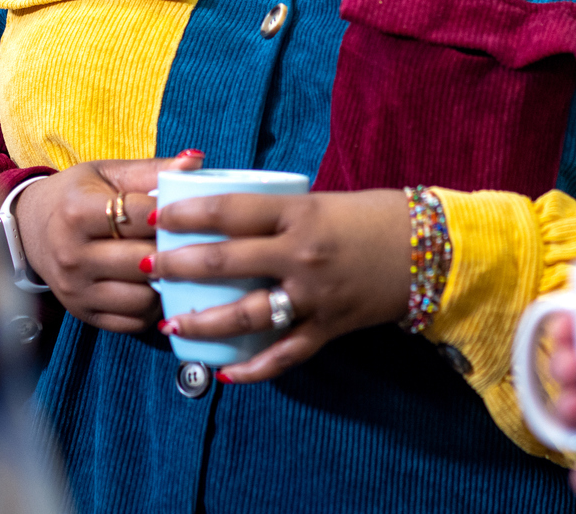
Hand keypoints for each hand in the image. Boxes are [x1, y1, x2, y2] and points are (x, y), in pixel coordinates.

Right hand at [15, 153, 202, 334]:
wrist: (31, 229)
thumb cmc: (77, 196)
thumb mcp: (107, 173)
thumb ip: (153, 170)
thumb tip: (197, 160)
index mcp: (78, 211)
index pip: (141, 216)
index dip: (173, 214)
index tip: (190, 212)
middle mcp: (72, 253)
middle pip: (144, 260)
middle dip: (173, 251)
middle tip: (191, 242)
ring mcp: (75, 288)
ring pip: (142, 297)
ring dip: (165, 284)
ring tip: (173, 266)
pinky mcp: (82, 313)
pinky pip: (133, 322)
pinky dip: (152, 308)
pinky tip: (155, 287)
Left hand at [148, 188, 406, 381]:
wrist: (430, 249)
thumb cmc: (370, 216)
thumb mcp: (318, 201)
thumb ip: (275, 212)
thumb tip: (224, 215)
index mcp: (298, 212)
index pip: (230, 212)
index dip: (187, 215)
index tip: (155, 217)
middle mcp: (301, 254)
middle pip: (226, 262)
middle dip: (179, 267)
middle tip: (146, 269)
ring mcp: (314, 295)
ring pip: (248, 314)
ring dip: (205, 322)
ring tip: (172, 324)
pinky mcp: (329, 327)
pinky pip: (285, 354)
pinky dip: (255, 369)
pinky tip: (226, 375)